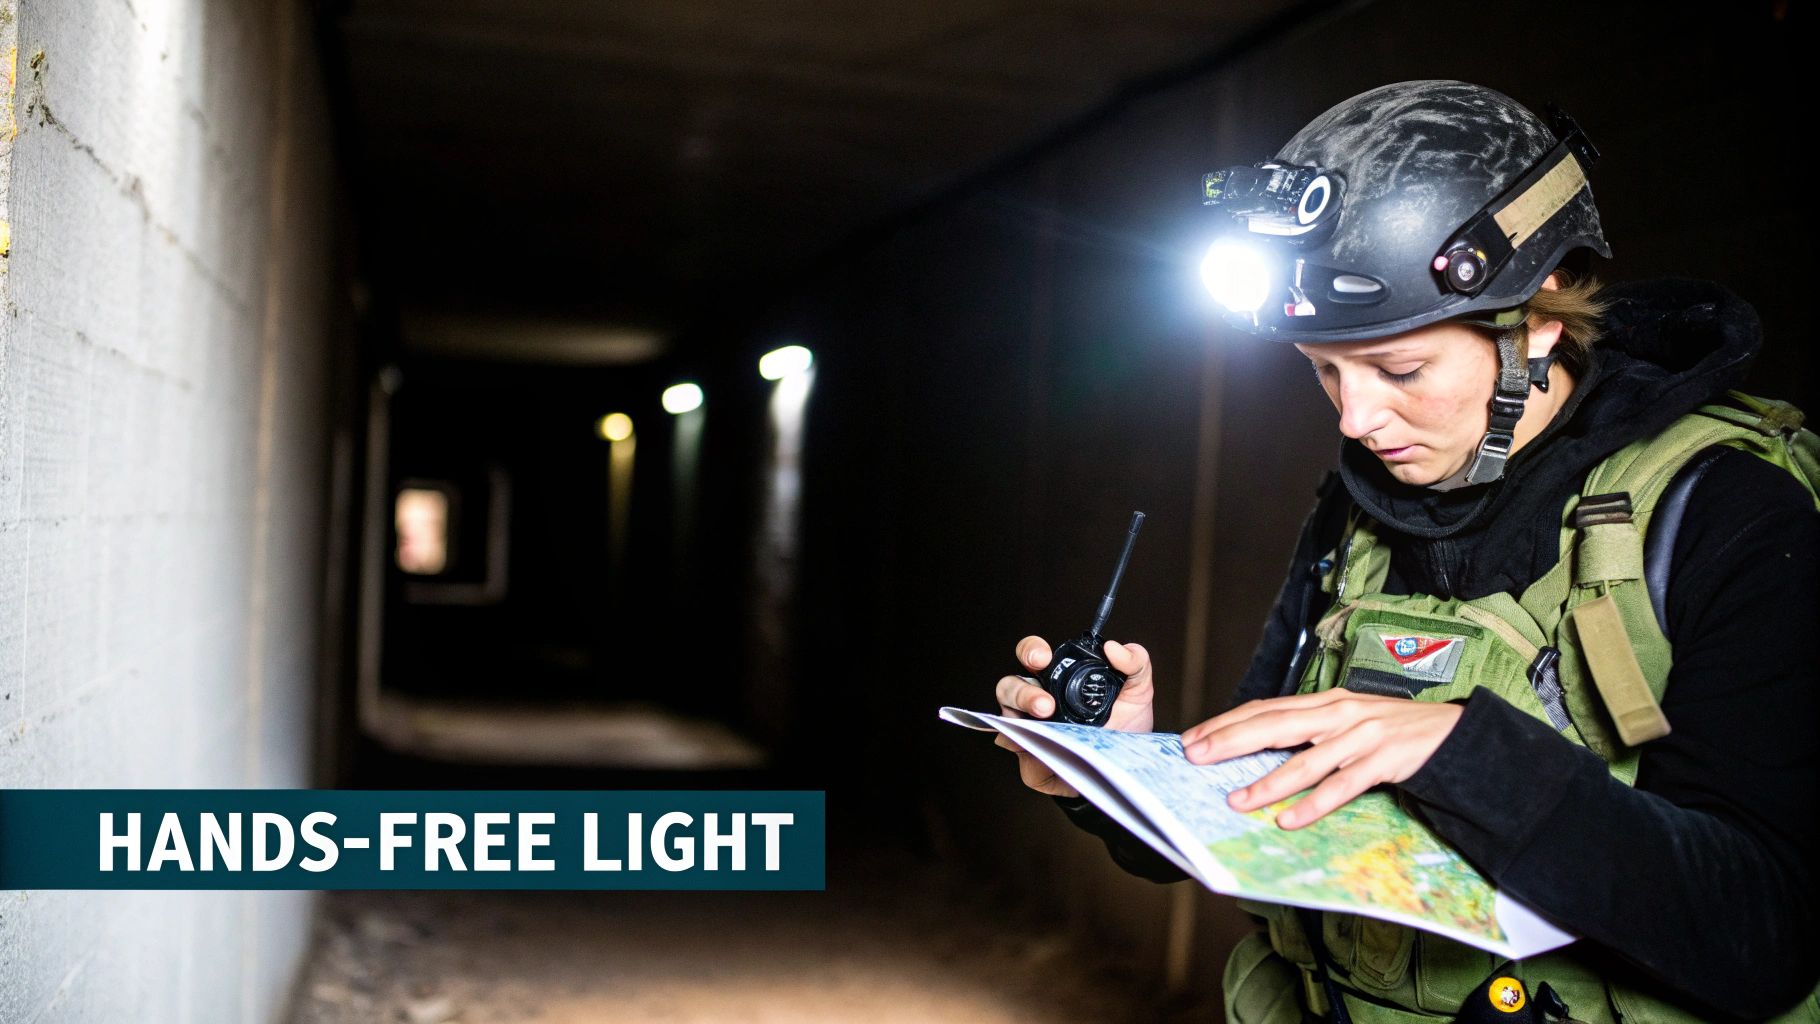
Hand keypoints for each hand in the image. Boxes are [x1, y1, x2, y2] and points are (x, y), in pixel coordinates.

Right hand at [994, 635, 1154, 797]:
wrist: (1125, 766)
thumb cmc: (1125, 727)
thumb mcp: (1138, 692)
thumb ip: (1135, 663)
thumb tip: (1115, 648)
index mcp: (1058, 679)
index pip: (1033, 656)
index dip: (1032, 651)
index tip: (1043, 658)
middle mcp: (1037, 700)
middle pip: (1009, 686)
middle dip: (1021, 692)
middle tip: (1045, 705)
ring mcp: (1030, 730)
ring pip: (1006, 717)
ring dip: (1021, 719)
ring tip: (1045, 721)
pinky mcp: (1030, 761)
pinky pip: (1021, 756)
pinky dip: (1026, 752)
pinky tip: (1037, 751)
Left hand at [1180, 689, 1462, 828]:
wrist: (1451, 734)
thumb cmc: (1390, 732)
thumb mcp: (1345, 722)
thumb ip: (1309, 730)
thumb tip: (1260, 749)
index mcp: (1324, 702)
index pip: (1265, 709)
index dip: (1227, 722)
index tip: (1192, 738)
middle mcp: (1338, 713)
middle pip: (1275, 726)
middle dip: (1231, 741)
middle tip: (1196, 756)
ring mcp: (1361, 736)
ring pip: (1306, 760)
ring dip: (1268, 783)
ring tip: (1237, 800)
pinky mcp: (1383, 760)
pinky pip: (1343, 786)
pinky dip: (1315, 804)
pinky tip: (1290, 819)